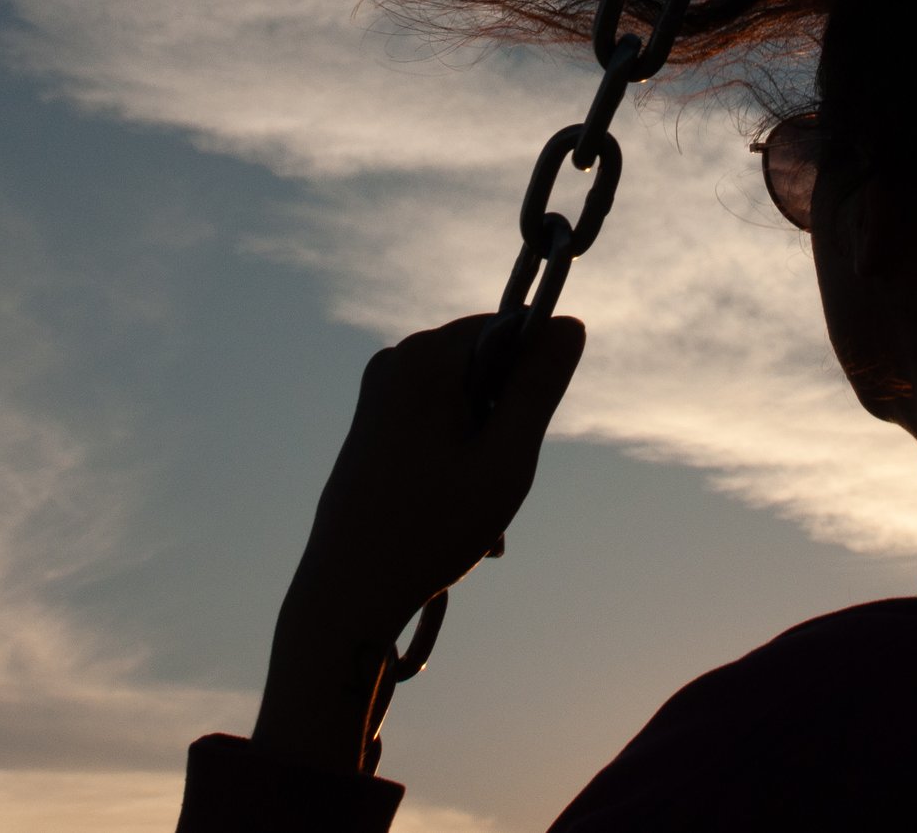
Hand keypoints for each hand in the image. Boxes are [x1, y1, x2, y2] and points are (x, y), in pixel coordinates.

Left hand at [252, 312, 585, 771]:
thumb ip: (539, 387)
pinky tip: (457, 518)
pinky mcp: (372, 424)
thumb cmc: (429, 531)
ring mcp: (378, 394)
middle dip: (505, 424)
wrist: (346, 594)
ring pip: (466, 404)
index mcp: (424, 358)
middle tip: (495, 487)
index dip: (530, 385)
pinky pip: (438, 425)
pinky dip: (457, 463)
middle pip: (487, 370)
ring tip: (479, 516)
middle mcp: (395, 361)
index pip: (511, 330)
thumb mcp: (506, 460)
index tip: (521, 441)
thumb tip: (570, 323)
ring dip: (485, 452)